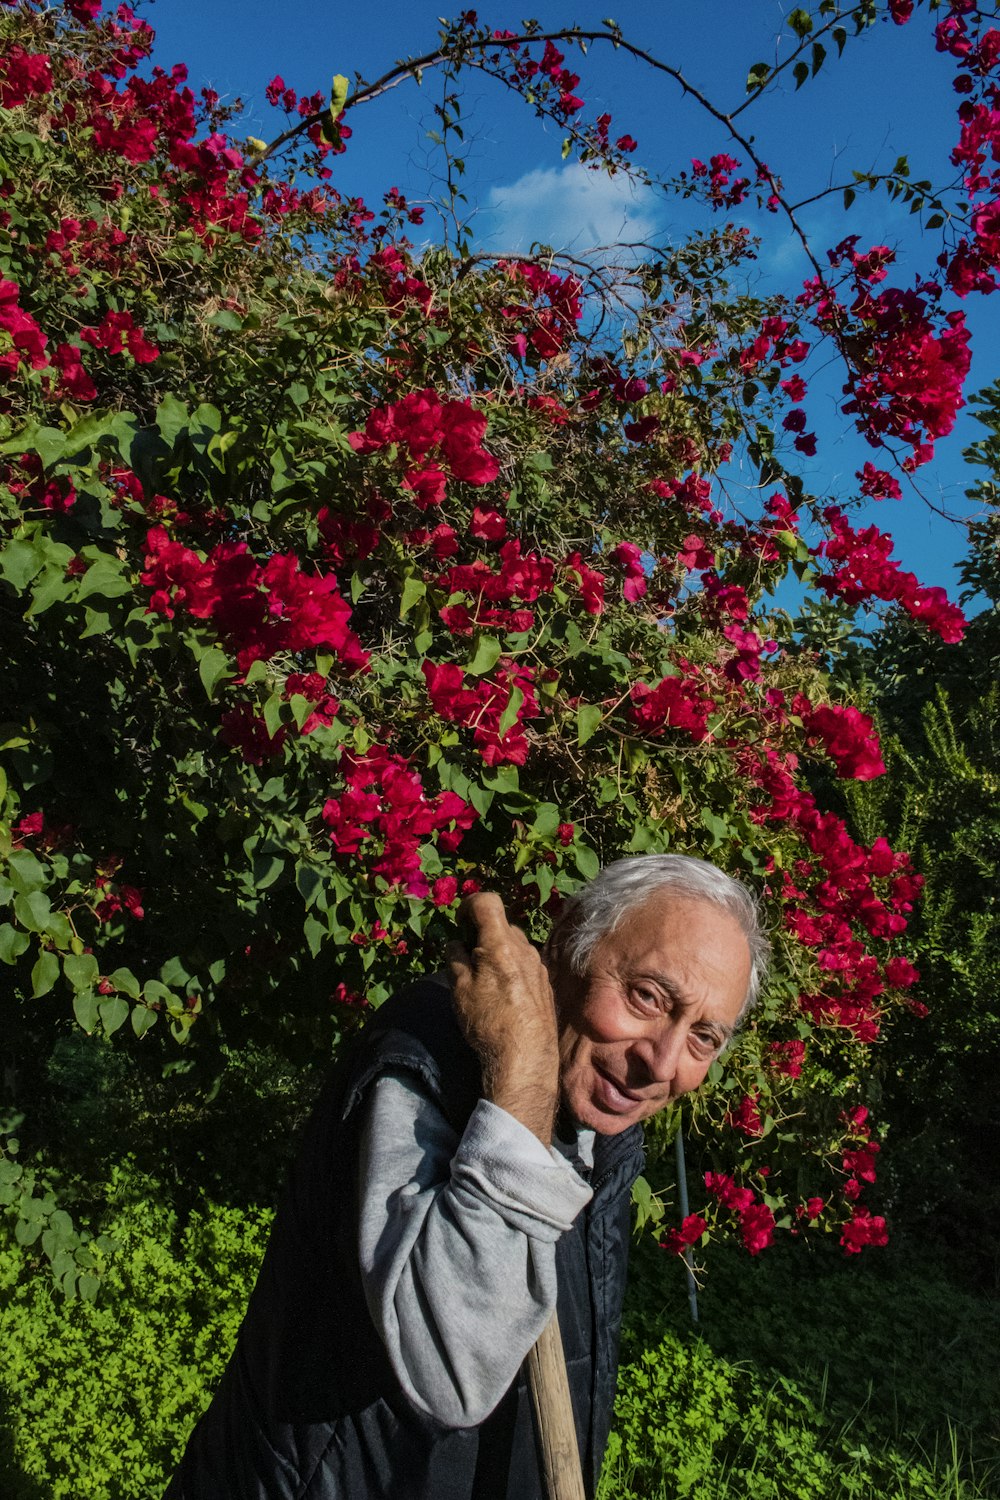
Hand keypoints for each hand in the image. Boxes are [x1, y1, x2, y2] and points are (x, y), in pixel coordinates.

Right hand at [446, 893, 559, 1144]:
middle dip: (481, 932)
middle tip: (465, 956)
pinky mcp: (545, 983)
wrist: (526, 1058)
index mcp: (501, 943)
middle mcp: (524, 948)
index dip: (468, 906)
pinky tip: (502, 994)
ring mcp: (538, 965)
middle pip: (500, 924)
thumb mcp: (460, 990)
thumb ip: (455, 959)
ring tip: (482, 979)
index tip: (458, 924)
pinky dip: (510, 967)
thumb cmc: (488, 1022)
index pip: (487, 901)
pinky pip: (524, 963)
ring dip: (497, 951)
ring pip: (514, 944)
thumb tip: (453, 942)